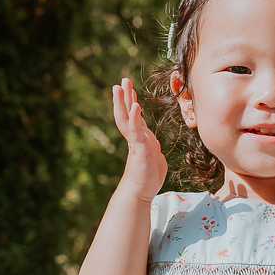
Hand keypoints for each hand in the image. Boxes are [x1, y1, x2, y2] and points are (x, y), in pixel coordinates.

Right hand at [112, 78, 167, 200]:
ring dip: (124, 101)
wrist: (140, 193)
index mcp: (139, 139)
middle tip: (122, 81)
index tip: (131, 90)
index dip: (132, 102)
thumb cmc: (148, 178)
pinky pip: (136, 131)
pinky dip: (135, 118)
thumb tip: (153, 143)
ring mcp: (136, 142)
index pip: (134, 117)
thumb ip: (152, 147)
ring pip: (127, 118)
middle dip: (125, 96)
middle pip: (126, 113)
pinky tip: (135, 106)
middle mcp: (135, 138)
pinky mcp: (139, 149)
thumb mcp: (153, 157)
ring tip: (120, 87)